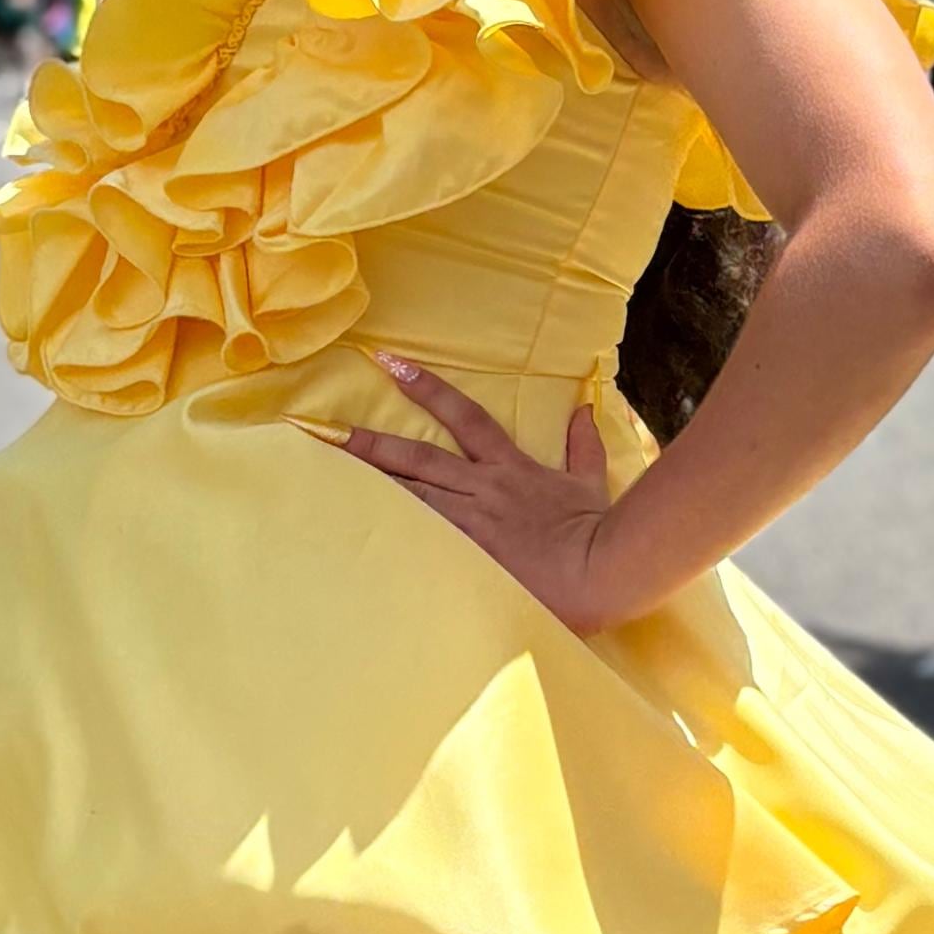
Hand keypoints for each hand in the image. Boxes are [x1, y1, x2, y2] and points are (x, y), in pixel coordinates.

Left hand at [342, 355, 621, 632]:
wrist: (599, 569)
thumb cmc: (596, 530)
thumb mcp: (590, 482)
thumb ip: (583, 445)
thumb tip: (583, 409)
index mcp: (508, 467)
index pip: (464, 416)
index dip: (426, 388)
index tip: (392, 364)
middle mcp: (482, 488)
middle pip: (419, 458)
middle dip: (375, 444)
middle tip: (334, 431)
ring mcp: (471, 523)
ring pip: (412, 497)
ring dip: (373, 486)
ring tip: (335, 476)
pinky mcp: (468, 556)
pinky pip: (421, 541)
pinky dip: (392, 534)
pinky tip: (360, 530)